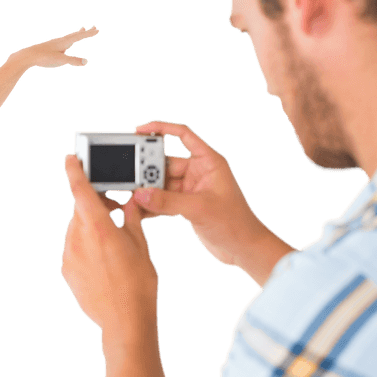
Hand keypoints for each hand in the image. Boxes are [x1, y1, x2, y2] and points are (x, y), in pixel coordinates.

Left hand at [11, 25, 97, 68]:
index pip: (80, 36)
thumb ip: (73, 61)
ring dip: (78, 32)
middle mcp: (61, 40)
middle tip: (94, 26)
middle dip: (86, 31)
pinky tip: (67, 42)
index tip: (98, 30)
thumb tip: (86, 62)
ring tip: (83, 29)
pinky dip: (70, 38)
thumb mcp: (60, 61)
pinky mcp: (51, 46)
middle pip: (76, 33)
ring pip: (70, 35)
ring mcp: (56, 42)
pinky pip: (64, 40)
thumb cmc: (44, 58)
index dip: (89, 34)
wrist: (28, 56)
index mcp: (65, 42)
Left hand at [60, 152, 157, 341]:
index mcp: (98, 227)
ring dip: (90, 228)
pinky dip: (85, 247)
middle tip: (113, 209)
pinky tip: (103, 261)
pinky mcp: (66, 271)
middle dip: (95, 205)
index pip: (79, 189)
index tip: (70, 159)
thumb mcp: (140, 245)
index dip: (74, 170)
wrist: (124, 322)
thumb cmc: (138, 284)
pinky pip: (74, 249)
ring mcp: (69, 255)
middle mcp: (77, 238)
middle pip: (80, 210)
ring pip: (76, 229)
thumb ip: (130, 218)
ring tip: (112, 243)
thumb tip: (130, 203)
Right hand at [130, 120, 267, 268]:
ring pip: (161, 183)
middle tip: (132, 179)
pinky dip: (151, 205)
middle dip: (148, 170)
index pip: (183, 135)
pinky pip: (162, 199)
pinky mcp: (185, 204)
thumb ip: (168, 202)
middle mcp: (198, 171)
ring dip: (147, 191)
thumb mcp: (200, 209)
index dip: (160, 128)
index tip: (138, 131)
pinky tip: (139, 211)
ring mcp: (190, 188)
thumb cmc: (235, 224)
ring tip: (132, 199)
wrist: (244, 248)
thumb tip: (140, 195)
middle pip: (165, 162)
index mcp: (208, 162)